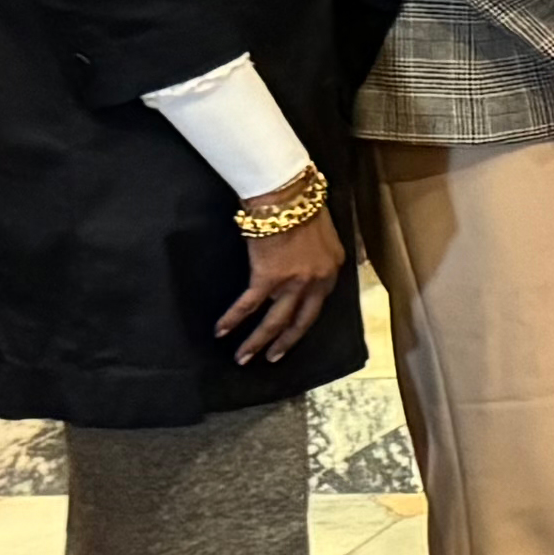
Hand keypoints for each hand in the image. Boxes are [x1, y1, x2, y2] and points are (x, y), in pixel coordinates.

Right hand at [217, 194, 342, 366]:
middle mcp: (317, 281)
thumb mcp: (324, 234)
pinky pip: (249, 305)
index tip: (293, 330)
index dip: (304, 318)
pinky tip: (222, 331)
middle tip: (273, 359)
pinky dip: (233, 319)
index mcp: (332, 269)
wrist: (286, 195)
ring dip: (258, 342)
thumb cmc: (302, 206)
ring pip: (276, 321)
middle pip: (302, 320)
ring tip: (244, 358)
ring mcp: (294, 282)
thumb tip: (307, 264)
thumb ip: (318, 255)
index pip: (319, 302)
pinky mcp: (268, 278)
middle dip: (285, 342)